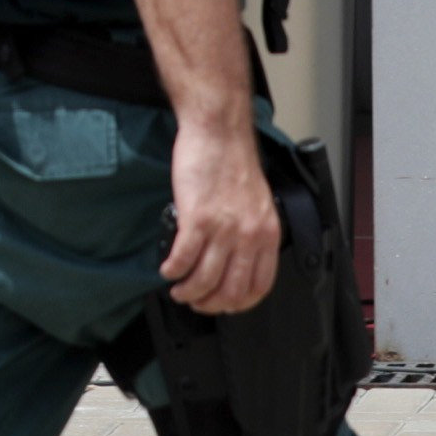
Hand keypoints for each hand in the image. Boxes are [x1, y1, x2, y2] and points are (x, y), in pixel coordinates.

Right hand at [159, 116, 279, 315]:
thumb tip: (233, 261)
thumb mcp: (257, 203)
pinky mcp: (198, 219)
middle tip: (195, 301)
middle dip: (209, 304)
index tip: (223, 304)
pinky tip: (168, 268)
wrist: (219, 132)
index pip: (259, 286)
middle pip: (230, 291)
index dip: (238, 303)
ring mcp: (224, 229)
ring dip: (188, 292)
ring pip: (205, 281)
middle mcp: (249, 235)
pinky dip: (173, 270)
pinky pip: (183, 260)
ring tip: (179, 288)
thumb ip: (250, 232)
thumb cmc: (233, 161)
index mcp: (267, 233)